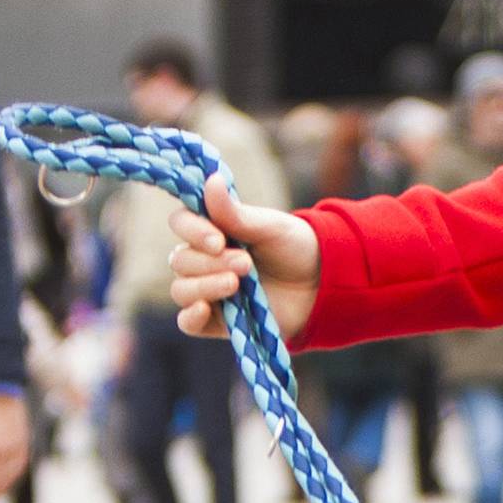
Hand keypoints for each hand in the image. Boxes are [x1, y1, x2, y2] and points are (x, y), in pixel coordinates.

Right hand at [170, 176, 320, 344]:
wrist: (322, 286)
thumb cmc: (295, 249)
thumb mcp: (269, 228)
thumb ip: (236, 213)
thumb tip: (212, 179)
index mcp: (213, 229)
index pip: (182, 223)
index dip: (193, 231)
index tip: (218, 239)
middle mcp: (204, 259)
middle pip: (180, 260)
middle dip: (211, 262)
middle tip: (246, 264)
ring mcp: (208, 290)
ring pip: (181, 290)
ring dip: (204, 285)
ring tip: (236, 284)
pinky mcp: (216, 321)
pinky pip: (188, 323)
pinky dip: (190, 316)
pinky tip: (203, 308)